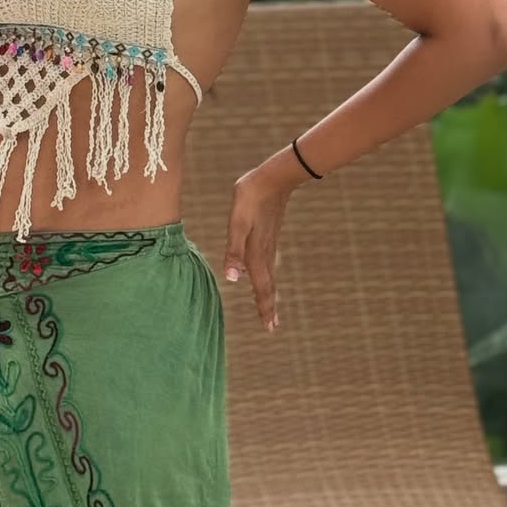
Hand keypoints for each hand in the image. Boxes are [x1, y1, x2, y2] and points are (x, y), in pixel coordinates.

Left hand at [223, 168, 292, 332]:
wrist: (273, 178)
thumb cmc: (251, 198)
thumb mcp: (237, 222)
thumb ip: (234, 250)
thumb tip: (232, 279)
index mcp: (256, 253)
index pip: (261, 287)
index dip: (264, 307)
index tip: (269, 329)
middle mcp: (265, 252)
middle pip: (268, 285)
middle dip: (269, 306)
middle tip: (272, 326)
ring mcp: (270, 243)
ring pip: (270, 274)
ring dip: (270, 292)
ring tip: (271, 306)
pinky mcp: (271, 234)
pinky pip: (270, 263)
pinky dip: (269, 275)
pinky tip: (266, 272)